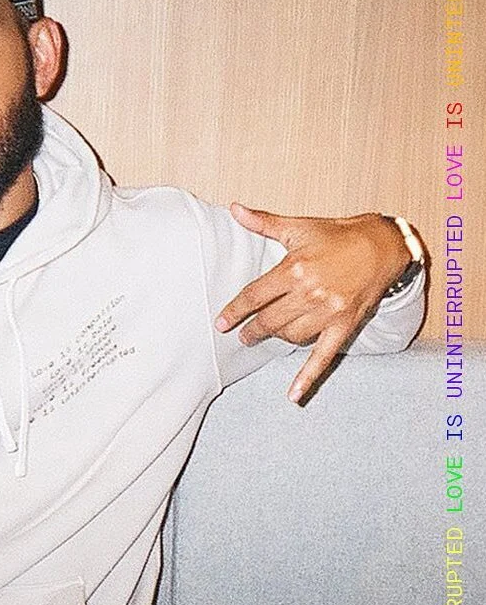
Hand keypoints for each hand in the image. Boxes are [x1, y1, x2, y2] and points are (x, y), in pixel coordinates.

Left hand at [214, 203, 410, 403]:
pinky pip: (323, 356)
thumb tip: (234, 209)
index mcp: (294, 270)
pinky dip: (308, 377)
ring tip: (266, 338)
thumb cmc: (338, 235)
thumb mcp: (298, 228)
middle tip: (243, 335)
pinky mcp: (345, 325)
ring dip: (276, 339)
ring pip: (291, 336)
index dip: (234, 312)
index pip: (254, 297)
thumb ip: (263, 223)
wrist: (383, 244)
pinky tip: (294, 395)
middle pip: (269, 320)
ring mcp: (328, 312)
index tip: (221, 323)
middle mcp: (310, 293)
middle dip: (252, 330)